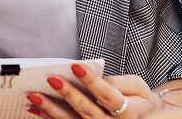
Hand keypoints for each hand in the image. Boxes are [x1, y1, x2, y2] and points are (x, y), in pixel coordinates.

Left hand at [26, 64, 162, 118]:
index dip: (92, 82)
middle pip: (87, 110)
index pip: (108, 95)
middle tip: (51, 79)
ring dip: (51, 109)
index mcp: (128, 111)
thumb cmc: (140, 100)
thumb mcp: (139, 87)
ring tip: (34, 96)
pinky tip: (35, 108)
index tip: (76, 67)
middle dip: (68, 94)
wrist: (148, 118)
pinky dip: (49, 118)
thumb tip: (97, 78)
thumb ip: (120, 82)